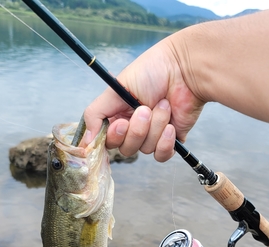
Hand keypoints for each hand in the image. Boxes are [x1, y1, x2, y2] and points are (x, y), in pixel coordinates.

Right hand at [81, 35, 204, 161]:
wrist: (185, 68)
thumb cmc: (151, 71)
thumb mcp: (115, 89)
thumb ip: (95, 115)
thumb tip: (85, 143)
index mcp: (118, 115)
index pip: (107, 140)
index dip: (114, 137)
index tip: (121, 123)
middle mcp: (134, 128)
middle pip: (126, 149)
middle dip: (137, 130)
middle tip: (145, 108)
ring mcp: (152, 135)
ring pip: (145, 149)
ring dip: (155, 127)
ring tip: (163, 105)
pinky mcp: (170, 141)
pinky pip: (161, 155)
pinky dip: (165, 142)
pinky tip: (171, 125)